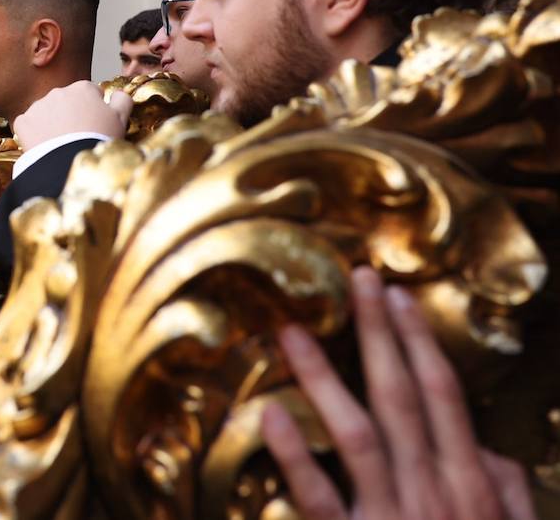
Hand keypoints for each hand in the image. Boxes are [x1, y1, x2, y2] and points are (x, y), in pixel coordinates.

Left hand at [13, 81, 131, 151]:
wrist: (70, 164)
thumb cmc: (99, 141)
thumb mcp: (121, 119)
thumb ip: (122, 100)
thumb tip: (117, 93)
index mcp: (83, 88)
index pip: (89, 92)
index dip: (94, 108)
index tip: (95, 123)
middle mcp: (58, 91)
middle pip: (66, 101)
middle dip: (71, 114)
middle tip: (77, 136)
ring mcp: (38, 106)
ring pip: (46, 113)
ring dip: (51, 123)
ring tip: (61, 144)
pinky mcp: (22, 122)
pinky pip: (27, 125)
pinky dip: (33, 134)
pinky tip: (44, 146)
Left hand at [261, 266, 535, 519]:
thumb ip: (507, 496)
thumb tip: (487, 449)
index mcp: (470, 488)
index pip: (443, 397)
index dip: (420, 343)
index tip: (398, 298)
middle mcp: (433, 493)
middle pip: (403, 398)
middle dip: (380, 336)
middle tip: (357, 280)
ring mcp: (393, 518)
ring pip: (357, 434)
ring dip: (324, 380)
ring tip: (293, 332)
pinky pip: (320, 501)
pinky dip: (293, 458)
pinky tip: (268, 417)